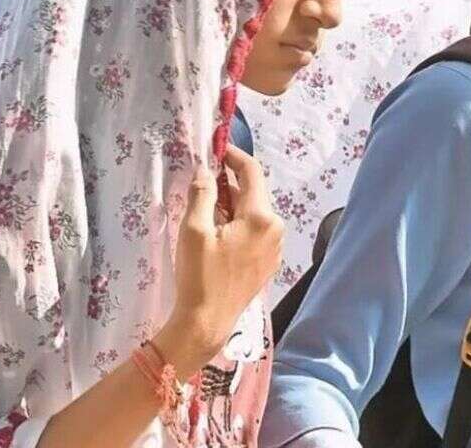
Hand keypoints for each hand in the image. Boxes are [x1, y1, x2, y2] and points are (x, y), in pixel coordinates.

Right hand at [157, 145, 283, 371]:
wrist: (207, 323)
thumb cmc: (199, 276)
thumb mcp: (194, 230)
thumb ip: (202, 193)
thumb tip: (206, 169)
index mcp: (262, 217)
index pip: (252, 172)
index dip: (233, 155)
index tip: (215, 147)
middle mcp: (276, 229)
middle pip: (254, 192)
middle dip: (229, 182)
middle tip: (203, 179)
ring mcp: (275, 248)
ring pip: (254, 212)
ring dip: (232, 203)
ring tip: (206, 208)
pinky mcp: (268, 263)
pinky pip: (255, 231)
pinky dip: (238, 223)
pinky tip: (218, 231)